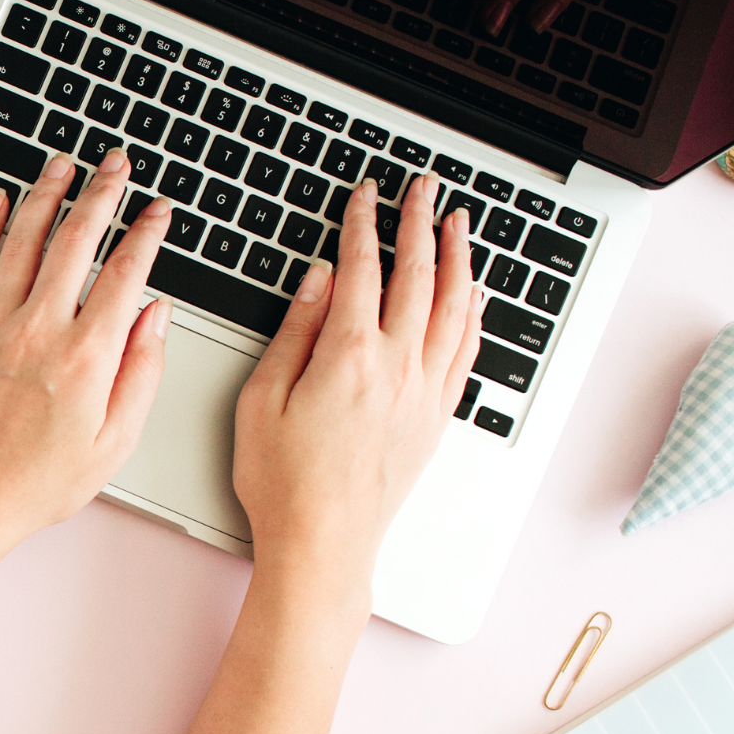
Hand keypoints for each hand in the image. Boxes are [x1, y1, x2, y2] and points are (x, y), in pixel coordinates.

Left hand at [0, 150, 174, 548]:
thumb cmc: (42, 480)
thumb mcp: (117, 439)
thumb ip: (144, 370)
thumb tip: (157, 314)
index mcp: (86, 356)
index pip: (125, 272)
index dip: (147, 232)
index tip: (159, 210)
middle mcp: (40, 330)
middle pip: (75, 240)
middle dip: (101, 193)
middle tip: (116, 165)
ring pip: (23, 241)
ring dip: (46, 195)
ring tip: (63, 164)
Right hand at [232, 176, 481, 599]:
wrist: (323, 543)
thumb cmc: (283, 482)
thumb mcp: (262, 399)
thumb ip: (294, 331)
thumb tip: (319, 281)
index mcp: (348, 357)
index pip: (361, 270)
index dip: (363, 225)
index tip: (365, 196)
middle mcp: (397, 368)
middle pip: (417, 277)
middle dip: (420, 224)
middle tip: (424, 190)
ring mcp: (424, 392)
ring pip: (453, 307)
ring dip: (457, 258)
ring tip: (457, 224)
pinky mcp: (435, 417)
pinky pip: (464, 349)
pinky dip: (471, 312)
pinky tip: (472, 294)